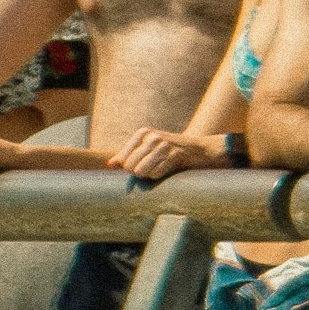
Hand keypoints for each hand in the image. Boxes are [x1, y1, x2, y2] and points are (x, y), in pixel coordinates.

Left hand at [97, 123, 226, 184]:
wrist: (198, 149)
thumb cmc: (169, 150)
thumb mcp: (147, 147)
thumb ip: (127, 155)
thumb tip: (109, 165)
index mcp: (142, 133)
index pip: (123, 159)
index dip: (129, 168)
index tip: (141, 165)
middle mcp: (151, 137)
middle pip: (130, 167)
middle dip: (139, 173)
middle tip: (152, 168)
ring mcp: (163, 145)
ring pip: (141, 172)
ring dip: (149, 175)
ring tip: (159, 168)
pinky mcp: (174, 156)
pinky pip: (156, 175)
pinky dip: (159, 176)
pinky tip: (168, 169)